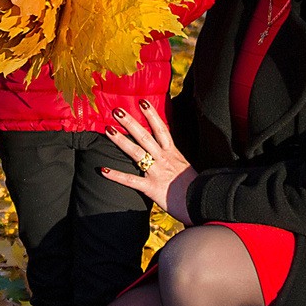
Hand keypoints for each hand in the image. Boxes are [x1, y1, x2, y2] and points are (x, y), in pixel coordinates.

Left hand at [103, 100, 193, 215]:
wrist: (202, 203)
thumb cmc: (195, 189)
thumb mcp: (185, 168)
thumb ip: (174, 160)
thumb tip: (167, 156)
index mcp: (173, 153)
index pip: (161, 129)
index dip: (151, 115)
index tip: (142, 102)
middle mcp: (164, 159)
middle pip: (145, 136)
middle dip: (130, 122)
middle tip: (117, 110)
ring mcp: (156, 172)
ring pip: (136, 152)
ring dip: (121, 140)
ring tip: (108, 129)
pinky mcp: (151, 188)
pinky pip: (130, 180)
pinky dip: (116, 175)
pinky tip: (103, 170)